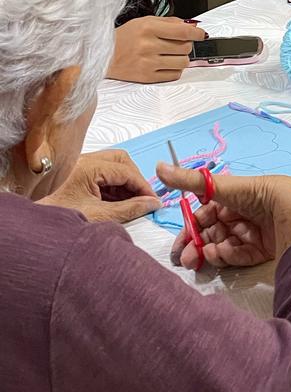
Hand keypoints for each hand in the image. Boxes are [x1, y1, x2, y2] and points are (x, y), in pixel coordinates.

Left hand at [41, 151, 160, 222]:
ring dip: (125, 183)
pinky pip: (102, 175)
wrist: (35, 230)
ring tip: (131, 203)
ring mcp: (79, 167)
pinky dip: (113, 187)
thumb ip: (129, 209)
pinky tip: (117, 203)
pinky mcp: (77, 176)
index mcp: (88, 167)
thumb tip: (151, 204)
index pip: (126, 171)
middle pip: (121, 161)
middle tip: (143, 198)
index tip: (154, 201)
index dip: (144, 186)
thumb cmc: (59, 220)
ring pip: (112, 166)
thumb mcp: (98, 216)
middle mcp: (83, 161)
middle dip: (135, 179)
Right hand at [107, 17, 208, 84]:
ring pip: (183, 62)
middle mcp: (148, 46)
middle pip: (185, 47)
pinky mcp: (147, 77)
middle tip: (177, 43)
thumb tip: (191, 26)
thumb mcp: (144, 22)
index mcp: (148, 28)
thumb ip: (169, 22)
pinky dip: (174, 69)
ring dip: (181, 58)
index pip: (183, 32)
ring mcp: (148, 63)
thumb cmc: (123, 38)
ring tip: (170, 54)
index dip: (197, 33)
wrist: (103, 56)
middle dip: (186, 44)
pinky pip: (174, 75)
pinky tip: (165, 64)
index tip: (201, 34)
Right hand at [155, 162, 290, 269]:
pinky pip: (240, 255)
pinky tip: (218, 256)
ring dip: (208, 252)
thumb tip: (158, 167)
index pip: (206, 215)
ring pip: (224, 246)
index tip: (178, 242)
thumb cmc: (259, 194)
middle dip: (196, 245)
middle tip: (182, 259)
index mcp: (234, 198)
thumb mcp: (221, 186)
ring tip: (198, 259)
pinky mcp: (265, 249)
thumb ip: (189, 181)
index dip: (191, 228)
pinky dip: (227, 256)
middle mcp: (243, 214)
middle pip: (213, 233)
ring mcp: (254, 233)